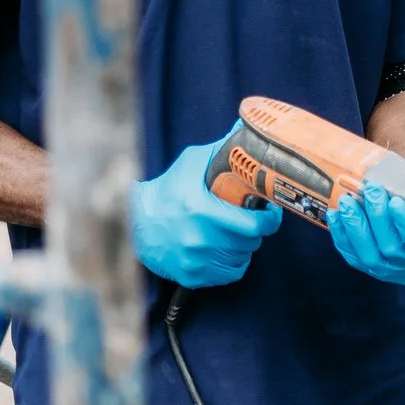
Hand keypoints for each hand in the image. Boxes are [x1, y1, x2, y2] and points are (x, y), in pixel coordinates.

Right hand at [131, 131, 282, 287]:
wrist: (136, 220)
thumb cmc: (169, 189)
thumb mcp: (193, 163)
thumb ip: (223, 150)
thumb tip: (246, 128)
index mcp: (201, 210)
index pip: (254, 226)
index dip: (269, 219)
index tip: (269, 211)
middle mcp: (198, 239)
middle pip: (251, 243)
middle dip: (255, 230)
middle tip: (246, 218)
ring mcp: (194, 261)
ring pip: (243, 259)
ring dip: (243, 246)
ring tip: (232, 232)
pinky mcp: (191, 276)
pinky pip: (229, 274)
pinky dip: (231, 263)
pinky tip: (223, 248)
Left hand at [329, 161, 404, 284]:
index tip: (395, 201)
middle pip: (391, 248)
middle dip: (377, 218)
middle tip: (371, 190)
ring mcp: (389, 270)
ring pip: (368, 255)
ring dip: (355, 227)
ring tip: (347, 201)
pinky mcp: (369, 267)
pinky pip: (352, 256)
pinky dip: (341, 236)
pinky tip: (335, 215)